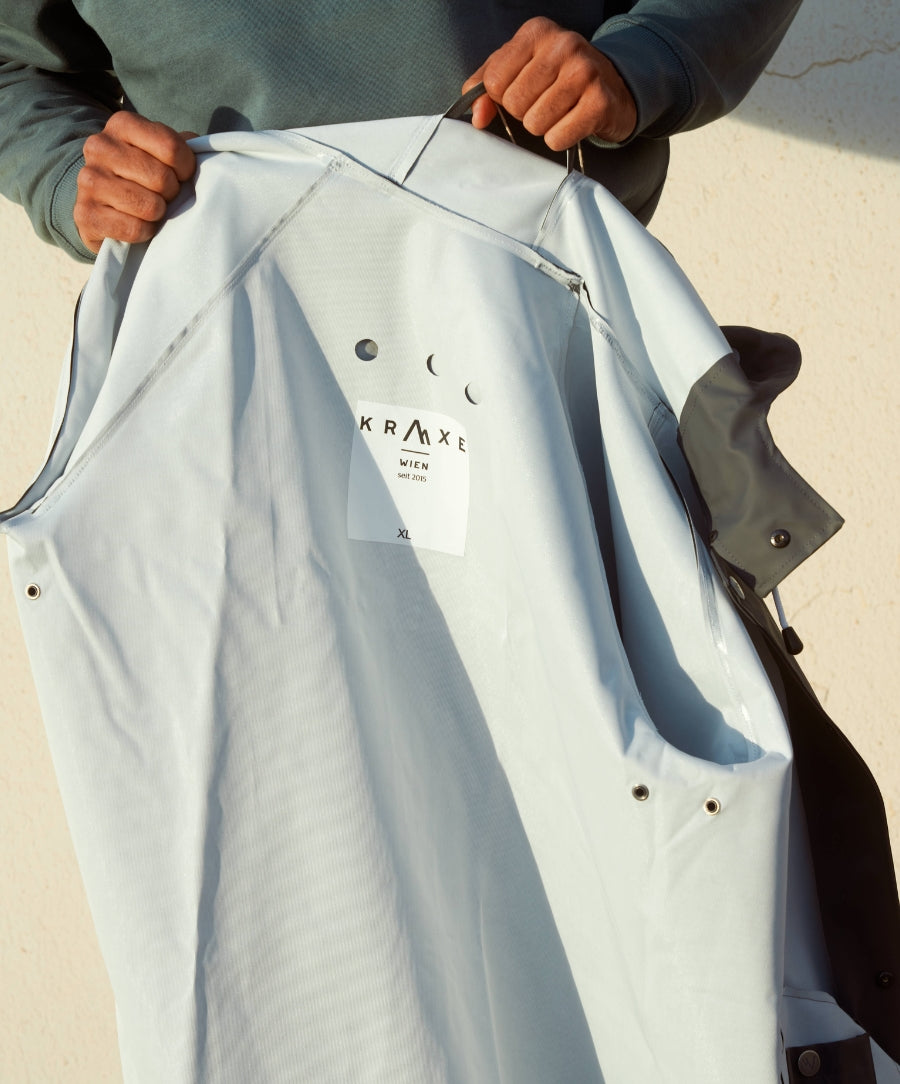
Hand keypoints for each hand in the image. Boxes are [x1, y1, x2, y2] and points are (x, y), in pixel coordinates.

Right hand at [74, 111, 197, 252]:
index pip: (171, 147)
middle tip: (164, 196)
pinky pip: (135, 228)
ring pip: (150, 206)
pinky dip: (145, 232)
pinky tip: (138, 225)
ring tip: (150, 209)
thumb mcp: (161, 153)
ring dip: (158, 214)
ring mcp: (89, 180)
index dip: (187, 168)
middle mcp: (100, 147)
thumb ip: (182, 147)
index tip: (182, 176)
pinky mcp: (86, 214)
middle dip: (172, 193)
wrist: (102, 205)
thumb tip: (202, 152)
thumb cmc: (142, 177)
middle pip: (162, 178)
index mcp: (122, 124)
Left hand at [463, 17, 636, 150]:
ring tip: (559, 112)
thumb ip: (485, 87)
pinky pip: (557, 137)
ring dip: (542, 127)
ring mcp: (584, 71)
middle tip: (544, 103)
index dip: (502, 97)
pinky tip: (572, 123)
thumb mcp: (518, 70)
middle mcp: (563, 44)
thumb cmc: (557, 79)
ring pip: (534, 123)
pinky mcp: (599, 102)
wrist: (613, 87)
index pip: (494, 81)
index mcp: (537, 32)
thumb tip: (476, 116)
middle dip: (524, 113)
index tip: (521, 92)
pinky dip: (560, 138)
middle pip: (514, 103)